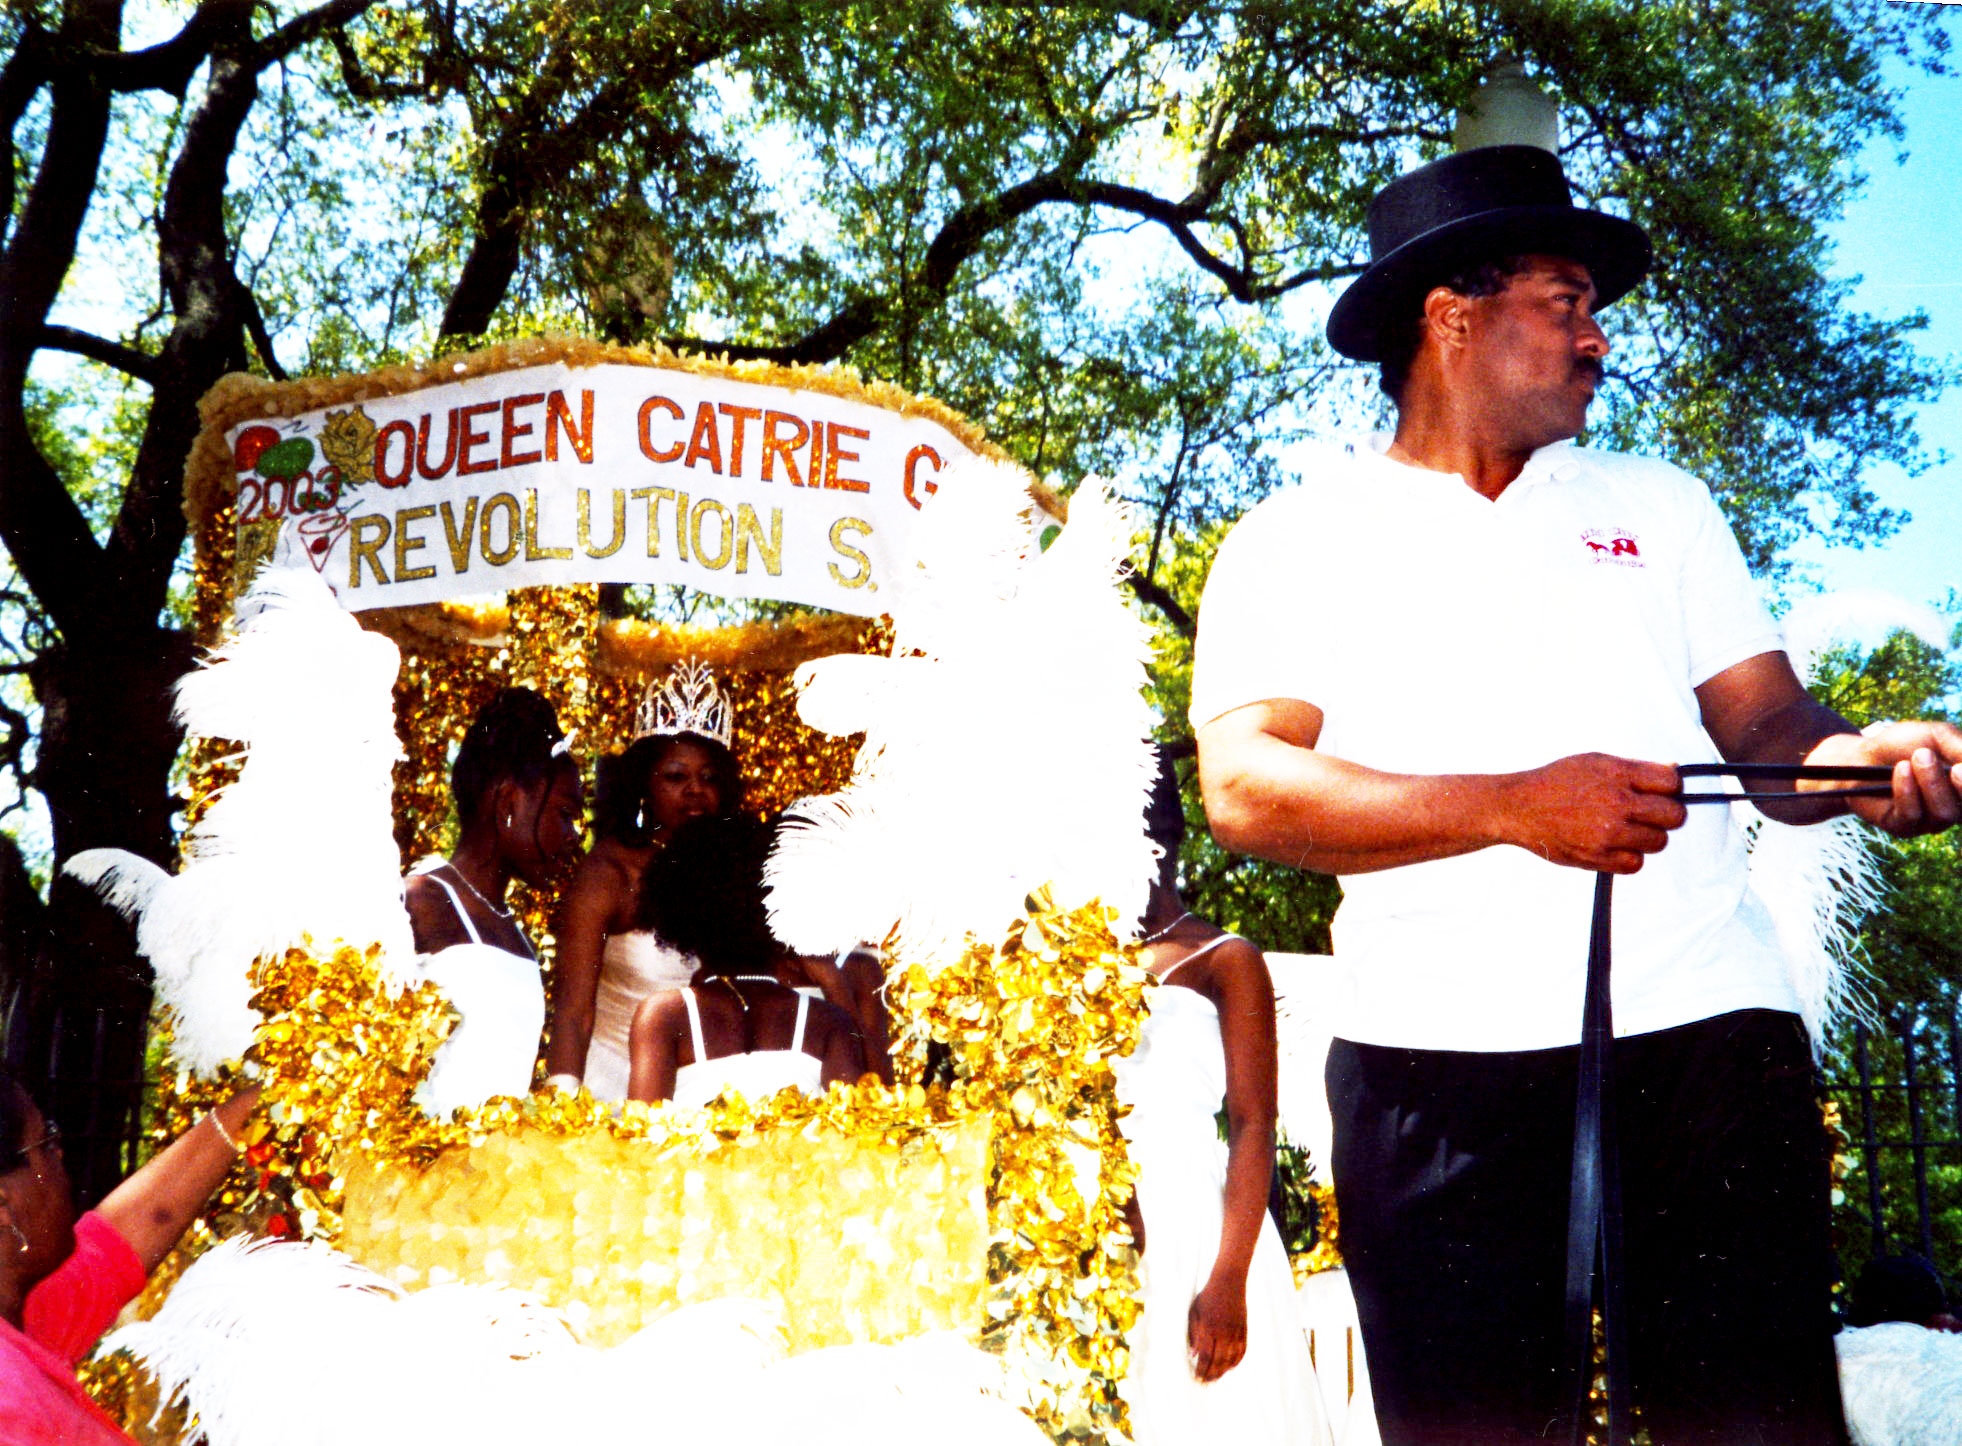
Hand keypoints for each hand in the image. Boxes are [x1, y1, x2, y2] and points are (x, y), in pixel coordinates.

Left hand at [1186, 1272, 1247, 1382]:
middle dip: (1211, 1374)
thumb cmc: (1207, 1297)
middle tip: (1205, 1382)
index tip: (1197, 1377)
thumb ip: (1193, 1333)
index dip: (1201, 1369)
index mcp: (1208, 1327)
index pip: (1204, 1356)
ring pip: (1230, 1359)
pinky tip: (1229, 1367)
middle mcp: (1222, 1332)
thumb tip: (1192, 1354)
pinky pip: (1242, 1351)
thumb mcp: (1194, 1312)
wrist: (1228, 1282)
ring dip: (1223, 1371)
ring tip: (1215, 1377)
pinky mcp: (1244, 1330)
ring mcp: (1235, 1332)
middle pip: (1218, 1361)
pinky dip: (1236, 1362)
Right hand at [1492, 753, 1686, 873]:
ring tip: (1625, 829)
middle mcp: (1616, 803)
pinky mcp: (1598, 857)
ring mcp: (1608, 833)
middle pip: (1674, 816)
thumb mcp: (1595, 761)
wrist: (1518, 807)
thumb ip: (1635, 769)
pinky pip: (1636, 864)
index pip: (1672, 784)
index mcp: (1617, 775)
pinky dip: (1629, 856)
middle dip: (1666, 814)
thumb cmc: (1556, 782)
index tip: (1659, 792)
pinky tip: (1614, 844)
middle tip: (1649, 814)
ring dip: (1647, 836)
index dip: (1671, 789)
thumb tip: (1674, 773)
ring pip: (1658, 842)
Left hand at [1806, 723, 1961, 836]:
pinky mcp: (1904, 827)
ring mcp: (1930, 820)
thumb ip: (1960, 747)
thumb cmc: (1900, 745)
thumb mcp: (1935, 736)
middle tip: (1952, 768)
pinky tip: (1900, 770)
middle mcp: (1954, 806)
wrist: (1859, 755)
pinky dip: (1907, 789)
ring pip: (1944, 813)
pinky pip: (1912, 815)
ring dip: (1931, 782)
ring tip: (1915, 757)